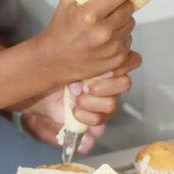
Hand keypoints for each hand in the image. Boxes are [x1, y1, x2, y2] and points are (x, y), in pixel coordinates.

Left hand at [21, 50, 141, 152]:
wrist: (40, 89)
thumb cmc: (55, 69)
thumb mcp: (72, 56)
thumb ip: (91, 56)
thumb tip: (103, 62)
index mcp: (110, 62)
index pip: (132, 61)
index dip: (121, 65)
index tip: (103, 67)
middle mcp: (111, 81)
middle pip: (125, 84)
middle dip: (103, 86)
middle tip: (84, 85)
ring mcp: (106, 99)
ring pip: (112, 103)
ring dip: (90, 101)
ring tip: (75, 97)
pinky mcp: (97, 116)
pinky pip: (100, 118)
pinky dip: (85, 115)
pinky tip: (74, 109)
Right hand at [35, 0, 134, 83]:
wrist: (53, 61)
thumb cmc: (60, 30)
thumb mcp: (66, 1)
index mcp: (90, 15)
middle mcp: (103, 32)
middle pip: (129, 7)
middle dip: (120, 6)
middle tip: (107, 10)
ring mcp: (112, 48)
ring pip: (131, 24)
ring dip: (121, 22)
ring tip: (104, 26)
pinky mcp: (118, 60)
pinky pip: (129, 39)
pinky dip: (120, 38)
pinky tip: (105, 40)